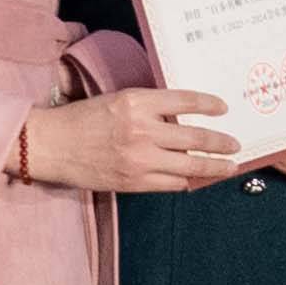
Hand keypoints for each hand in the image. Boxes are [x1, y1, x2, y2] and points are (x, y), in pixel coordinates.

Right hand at [21, 86, 242, 193]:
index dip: (208, 104)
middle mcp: (142, 130)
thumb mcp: (116, 101)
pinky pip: (171, 184)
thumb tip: (181, 118)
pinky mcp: (133, 182)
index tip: (223, 107)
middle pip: (195, 137)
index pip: (184, 101)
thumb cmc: (80, 119)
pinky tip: (196, 179)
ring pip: (189, 165)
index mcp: (136, 102)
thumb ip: (148, 108)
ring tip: (228, 166)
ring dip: (213, 166)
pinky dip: (186, 181)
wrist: (50, 145)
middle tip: (235, 144)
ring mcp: (139, 159)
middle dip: (221, 142)